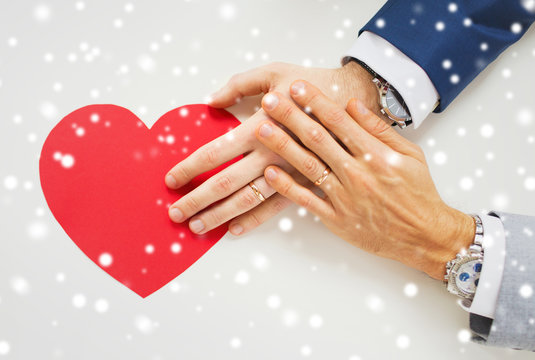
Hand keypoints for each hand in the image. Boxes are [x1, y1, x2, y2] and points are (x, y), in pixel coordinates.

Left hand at [165, 61, 380, 235]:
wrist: (356, 101)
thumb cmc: (314, 85)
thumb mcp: (275, 73)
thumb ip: (239, 85)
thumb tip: (211, 100)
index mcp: (261, 127)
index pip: (215, 152)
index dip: (190, 167)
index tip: (171, 180)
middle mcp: (271, 154)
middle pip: (226, 182)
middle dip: (197, 200)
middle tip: (174, 213)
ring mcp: (289, 173)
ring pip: (247, 200)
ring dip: (219, 215)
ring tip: (197, 227)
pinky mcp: (305, 184)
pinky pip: (276, 208)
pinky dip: (254, 220)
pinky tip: (235, 230)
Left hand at [255, 80, 475, 279]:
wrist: (425, 236)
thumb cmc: (418, 193)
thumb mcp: (410, 154)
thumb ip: (379, 130)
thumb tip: (352, 105)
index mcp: (376, 154)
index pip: (339, 121)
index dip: (316, 101)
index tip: (297, 86)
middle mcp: (358, 173)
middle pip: (318, 139)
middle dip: (291, 117)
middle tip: (270, 100)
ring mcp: (345, 197)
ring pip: (308, 167)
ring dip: (283, 146)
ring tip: (262, 129)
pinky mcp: (337, 220)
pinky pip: (308, 202)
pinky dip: (288, 188)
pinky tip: (270, 173)